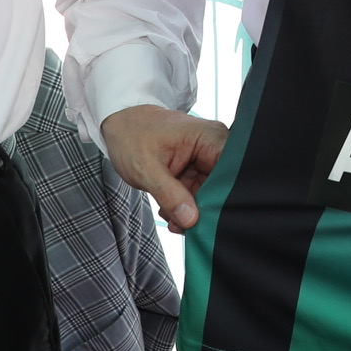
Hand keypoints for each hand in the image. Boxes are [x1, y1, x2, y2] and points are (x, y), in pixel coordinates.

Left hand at [102, 103, 229, 230]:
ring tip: (170, 217)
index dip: (223, 197)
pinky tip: (169, 210)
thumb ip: (169, 195)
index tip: (205, 217)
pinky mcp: (196, 169)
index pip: (231, 171)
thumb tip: (191, 219)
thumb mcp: (146, 169)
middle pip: (222, 186)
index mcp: (209, 138)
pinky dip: (184, 205)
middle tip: (182, 224)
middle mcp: (213, 146)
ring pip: (210, 194)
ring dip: (191, 210)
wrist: (119, 126)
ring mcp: (204, 159)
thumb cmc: (131, 136)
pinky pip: (198, 192)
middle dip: (203, 208)